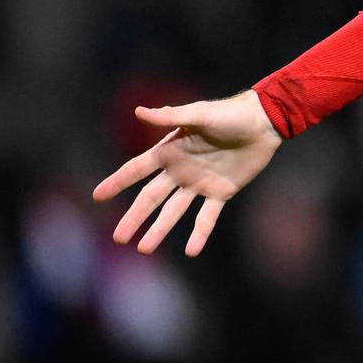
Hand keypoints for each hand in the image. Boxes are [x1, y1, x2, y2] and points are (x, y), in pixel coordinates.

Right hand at [92, 91, 282, 255]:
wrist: (265, 122)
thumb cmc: (231, 113)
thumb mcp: (200, 114)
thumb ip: (171, 116)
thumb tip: (139, 111)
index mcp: (170, 151)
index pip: (137, 169)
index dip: (117, 182)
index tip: (97, 196)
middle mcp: (180, 170)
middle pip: (151, 198)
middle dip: (134, 217)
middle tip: (118, 238)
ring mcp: (199, 183)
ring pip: (174, 211)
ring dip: (159, 230)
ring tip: (144, 249)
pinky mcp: (221, 192)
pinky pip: (207, 216)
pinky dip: (199, 233)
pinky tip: (191, 250)